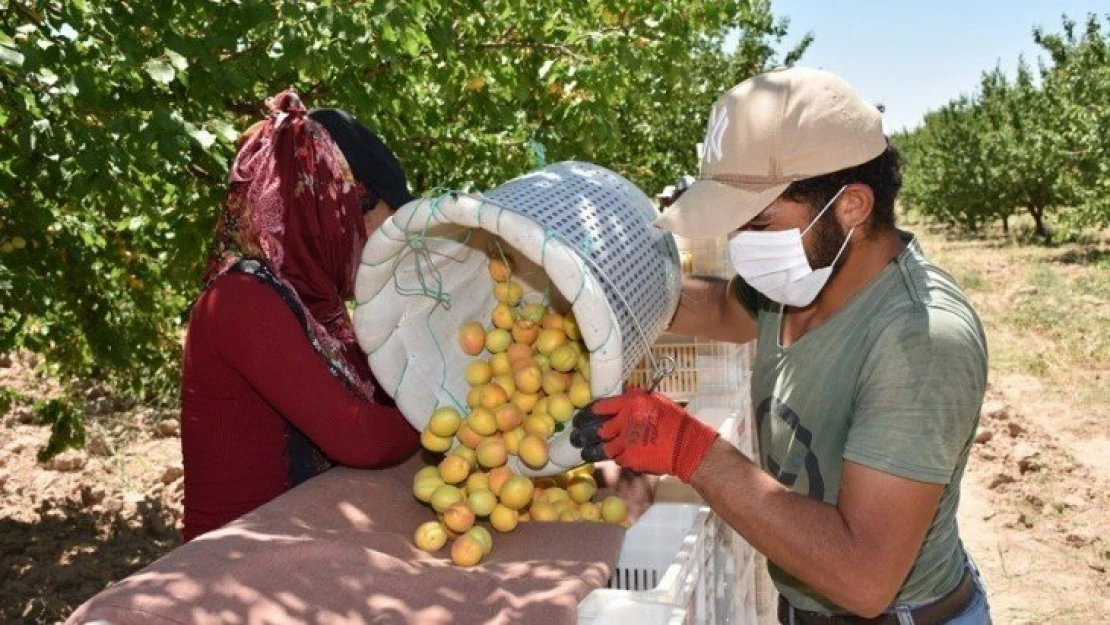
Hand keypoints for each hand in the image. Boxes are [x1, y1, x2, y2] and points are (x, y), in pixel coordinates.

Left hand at [570, 387, 718, 481]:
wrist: (688, 447)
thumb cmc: (675, 421)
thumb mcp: (655, 401)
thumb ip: (635, 398)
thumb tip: (621, 390)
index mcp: (630, 403)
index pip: (599, 406)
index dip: (587, 412)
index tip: (581, 416)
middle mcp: (625, 421)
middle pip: (594, 428)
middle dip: (581, 432)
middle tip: (575, 435)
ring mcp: (625, 442)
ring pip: (599, 447)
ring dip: (588, 450)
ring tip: (582, 450)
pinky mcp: (629, 459)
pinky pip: (614, 458)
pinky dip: (611, 457)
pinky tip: (606, 458)